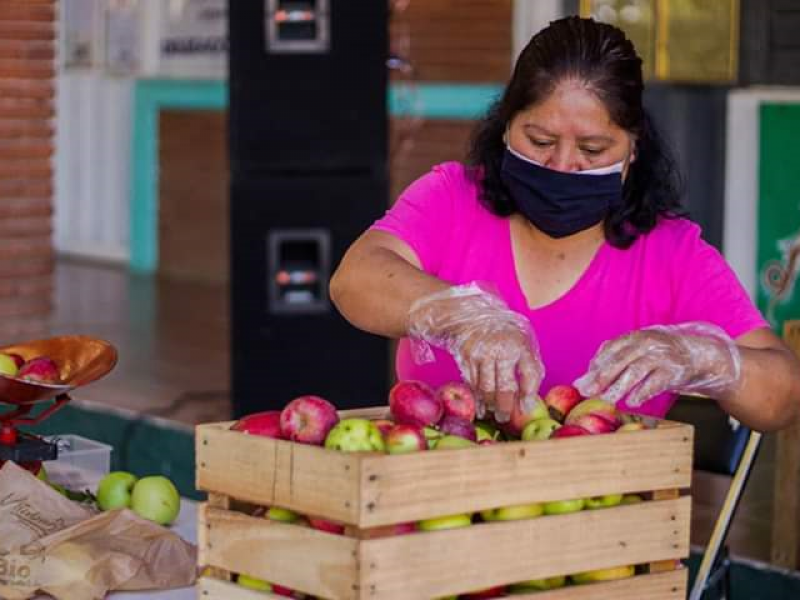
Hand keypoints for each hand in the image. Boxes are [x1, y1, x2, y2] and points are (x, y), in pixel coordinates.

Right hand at [408, 282, 543, 421]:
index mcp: (521, 344)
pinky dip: (477, 398)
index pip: (530, 375)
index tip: (525, 408)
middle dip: (506, 407)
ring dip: (491, 405)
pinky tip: (482, 407)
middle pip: (505, 387)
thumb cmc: (504, 332)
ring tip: (496, 414)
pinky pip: (472, 383)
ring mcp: (481, 352)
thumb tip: (529, 399)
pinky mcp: (465, 356)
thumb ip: (529, 365)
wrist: (472, 312)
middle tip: (506, 418)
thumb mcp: (523, 340)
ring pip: (486, 388)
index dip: (529, 395)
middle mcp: (501, 348)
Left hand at [574, 322, 741, 406]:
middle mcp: (645, 343)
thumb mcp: (637, 350)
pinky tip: (632, 402)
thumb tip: (586, 377)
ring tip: (606, 400)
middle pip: (618, 361)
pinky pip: (654, 382)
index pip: (609, 350)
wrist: (698, 355)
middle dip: (600, 378)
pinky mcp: (673, 370)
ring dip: (618, 387)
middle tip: (586, 392)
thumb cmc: (660, 356)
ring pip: (634, 372)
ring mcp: (660, 355)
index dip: (594, 366)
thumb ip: (615, 360)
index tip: (581, 382)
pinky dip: (642, 393)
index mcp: (634, 337)